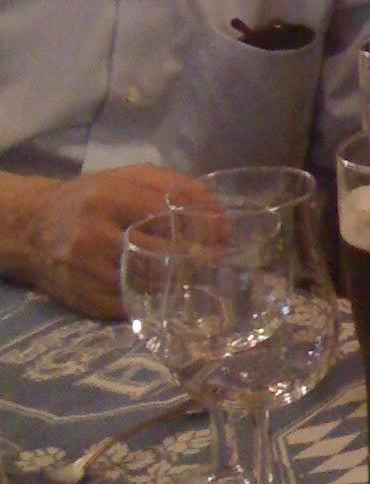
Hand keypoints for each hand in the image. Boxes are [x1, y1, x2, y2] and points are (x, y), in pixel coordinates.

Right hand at [1, 166, 214, 318]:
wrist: (33, 227)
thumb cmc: (93, 197)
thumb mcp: (130, 177)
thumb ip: (176, 186)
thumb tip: (221, 216)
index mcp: (107, 197)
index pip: (163, 212)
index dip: (199, 224)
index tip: (223, 234)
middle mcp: (93, 234)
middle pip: (157, 253)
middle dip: (193, 258)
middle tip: (216, 259)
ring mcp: (85, 271)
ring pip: (146, 283)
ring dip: (176, 282)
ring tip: (195, 274)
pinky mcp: (83, 300)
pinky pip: (129, 306)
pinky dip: (152, 300)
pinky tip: (166, 292)